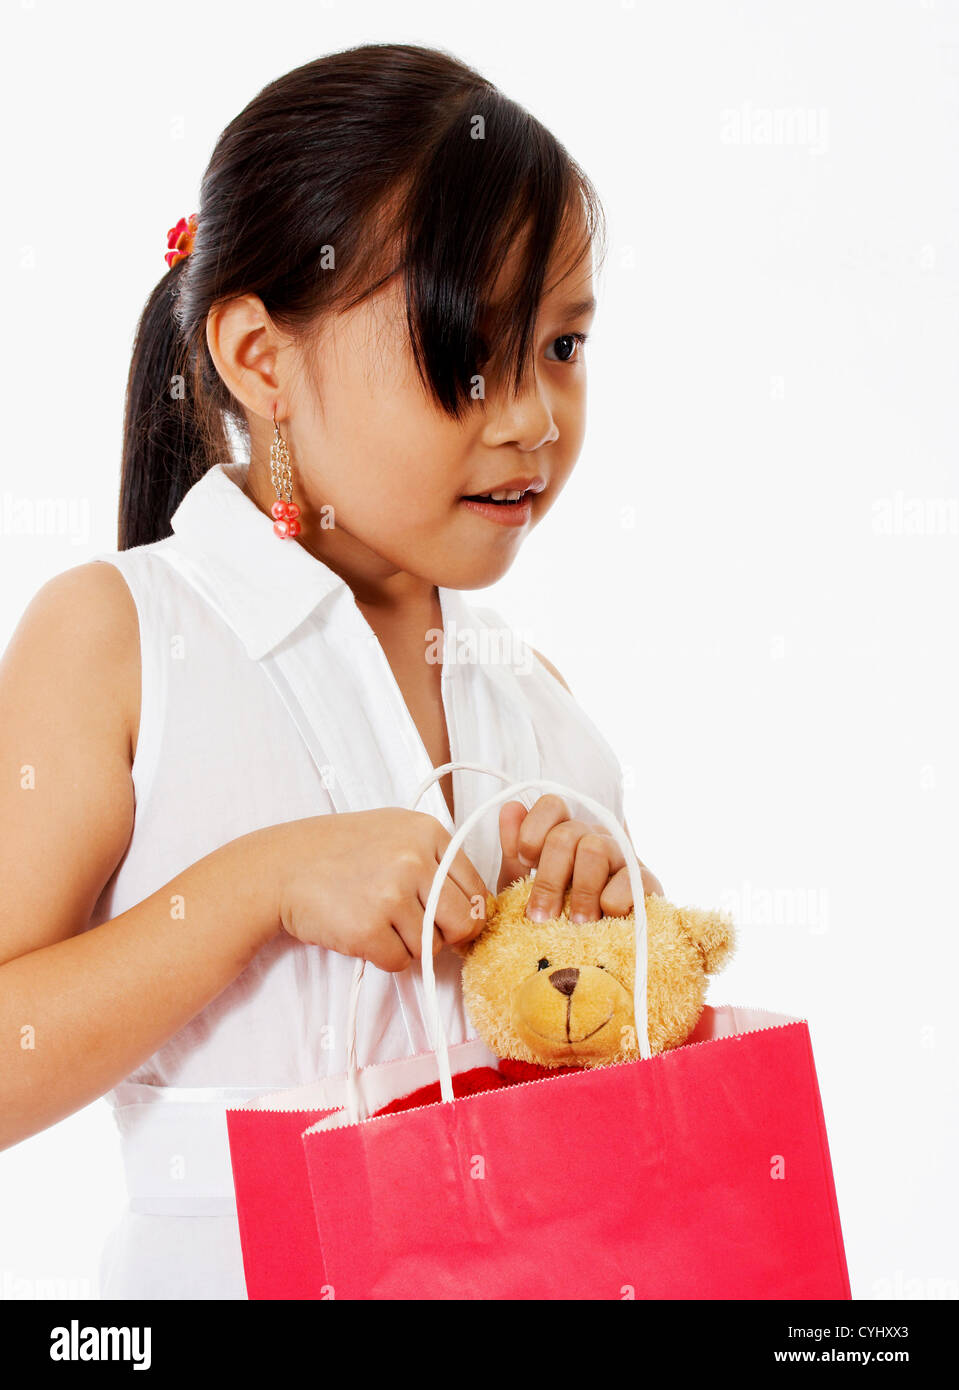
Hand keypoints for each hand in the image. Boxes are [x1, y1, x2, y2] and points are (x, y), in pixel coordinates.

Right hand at [271, 808, 489, 971]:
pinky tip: (362, 932)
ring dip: (409, 946)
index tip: (448, 920)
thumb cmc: (342, 851)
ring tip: (378, 920)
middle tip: (419, 931)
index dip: (467, 913)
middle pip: (465, 922)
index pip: (477, 889)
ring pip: (432, 947)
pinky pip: (400, 962)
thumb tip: (479, 908)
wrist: (281, 867)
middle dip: (447, 936)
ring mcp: (391, 894)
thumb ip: (439, 860)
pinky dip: (383, 957)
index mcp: (428, 832)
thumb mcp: (396, 832)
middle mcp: (415, 860)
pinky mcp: (368, 929)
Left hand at [496, 794, 663, 922]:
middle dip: (548, 879)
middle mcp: (594, 837)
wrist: (597, 949)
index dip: (532, 831)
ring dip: (580, 892)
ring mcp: (622, 856)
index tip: (524, 864)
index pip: (551, 805)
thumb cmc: (556, 913)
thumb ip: (514, 851)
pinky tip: (606, 920)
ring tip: (576, 924)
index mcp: (565, 833)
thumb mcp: (525, 886)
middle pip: (566, 834)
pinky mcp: (646, 881)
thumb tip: (510, 807)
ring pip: (594, 849)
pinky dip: (612, 902)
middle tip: (541, 917)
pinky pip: (629, 878)